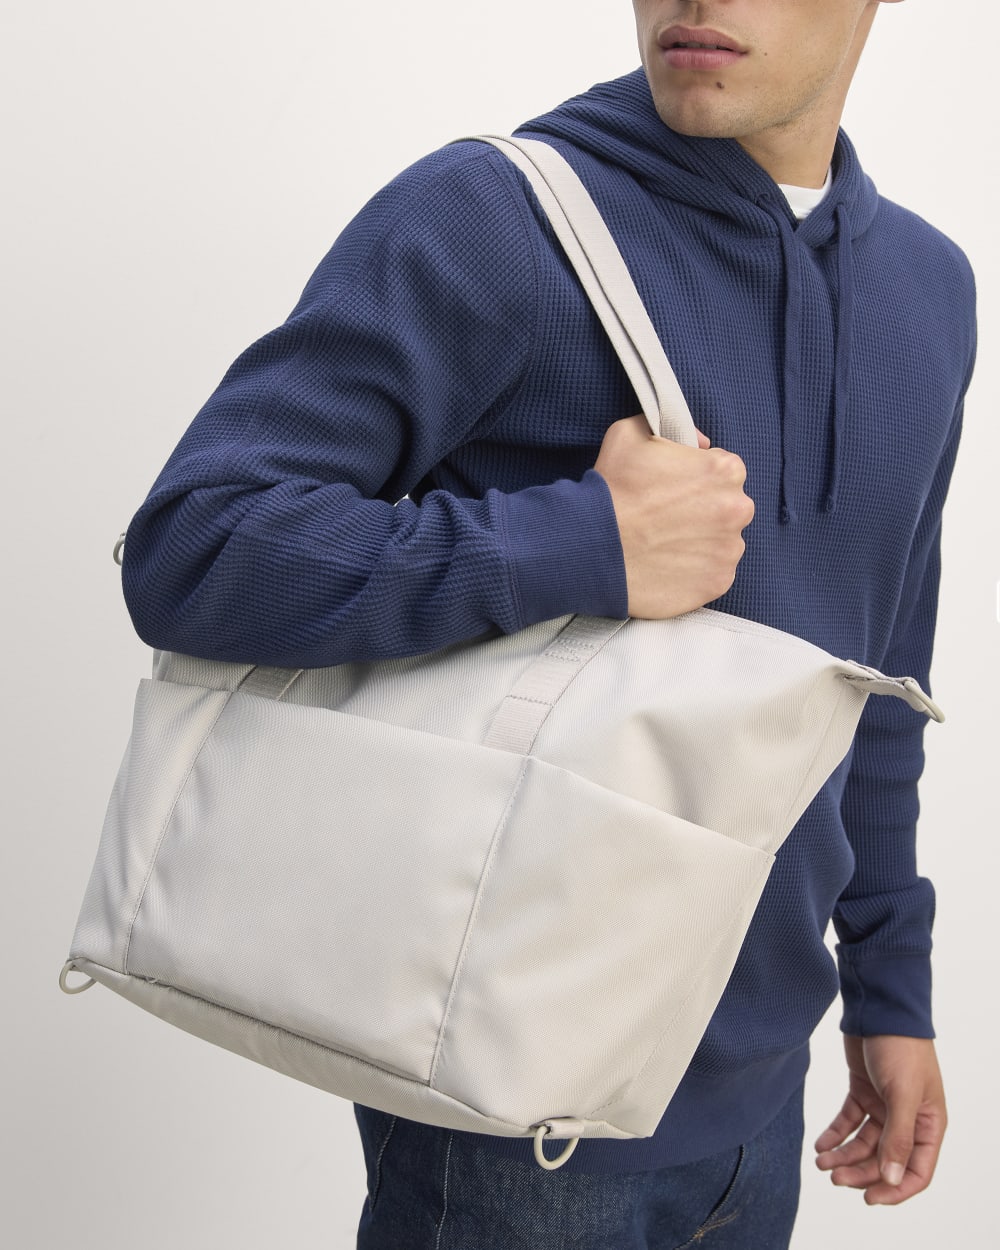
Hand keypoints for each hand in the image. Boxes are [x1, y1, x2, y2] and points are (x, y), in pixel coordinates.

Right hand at [593, 415, 753, 618]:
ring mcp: (729, 550)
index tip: (673, 490)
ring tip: (662, 544)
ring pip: (722, 543)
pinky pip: (712, 574)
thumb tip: (700, 443)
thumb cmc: (611, 489)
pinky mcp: (717, 584)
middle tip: (666, 519)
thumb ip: (673, 429)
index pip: (724, 470)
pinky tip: (665, 565)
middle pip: (728, 507)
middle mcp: (737, 509)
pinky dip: (694, 573)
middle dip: (704, 510)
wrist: (591, 546)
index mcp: (725, 470)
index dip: (696, 478)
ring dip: (700, 542)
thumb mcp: (631, 433)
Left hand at [814, 1035, 946, 1205]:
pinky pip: (849, 1121)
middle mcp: (908, 1119)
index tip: (868, 1199)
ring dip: (844, 1155)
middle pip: (884, 1160)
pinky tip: (821, 1144)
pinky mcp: (863, 1091)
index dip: (894, 1189)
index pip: (916, 1171)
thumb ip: (897, 1138)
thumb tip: (890, 1178)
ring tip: (821, 1161)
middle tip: (833, 1176)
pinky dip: (836, 1134)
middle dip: (860, 1171)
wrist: (879, 1008)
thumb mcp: (901, 1094)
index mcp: (928, 1124)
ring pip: (864, 1143)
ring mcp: (884, 1106)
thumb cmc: (901, 1047)